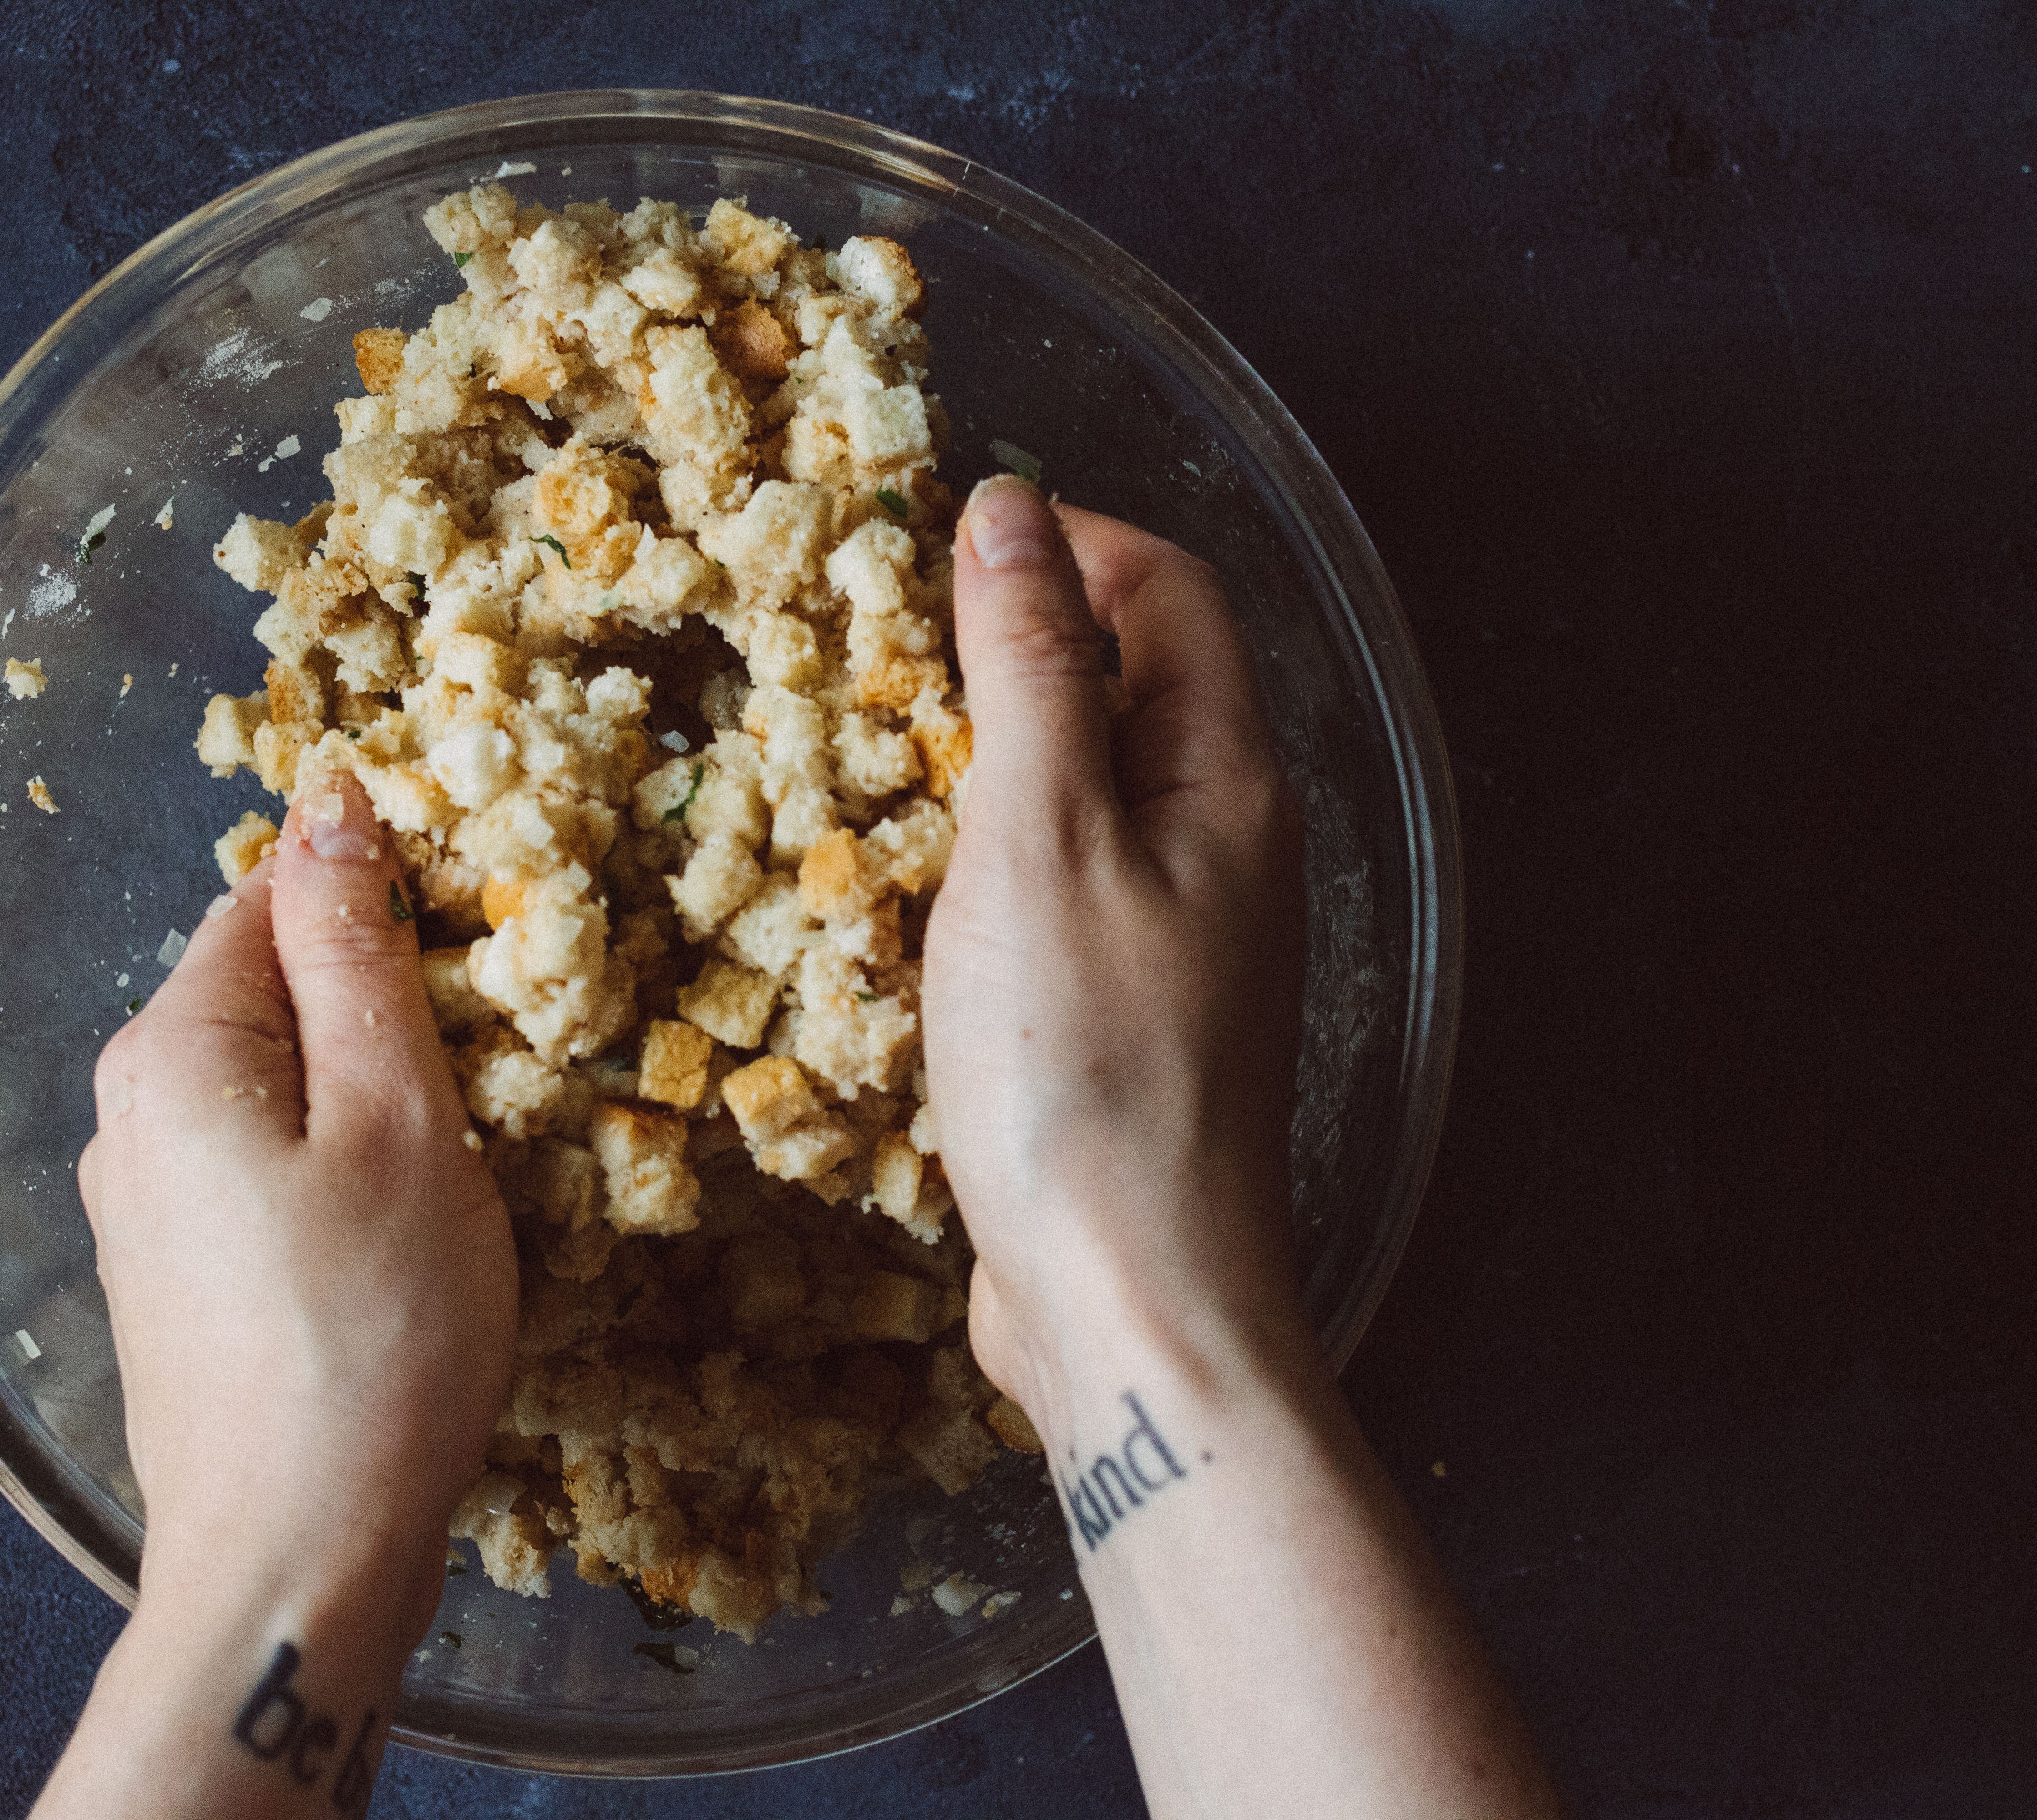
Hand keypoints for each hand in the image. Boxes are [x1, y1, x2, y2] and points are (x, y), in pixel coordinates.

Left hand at [77, 770, 515, 1606]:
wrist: (293, 1559)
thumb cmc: (369, 1335)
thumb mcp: (397, 1116)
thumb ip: (360, 951)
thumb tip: (331, 800)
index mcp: (171, 1051)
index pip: (274, 898)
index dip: (386, 903)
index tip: (486, 953)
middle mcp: (129, 1117)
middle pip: (270, 996)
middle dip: (383, 1008)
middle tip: (494, 1073)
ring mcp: (143, 1209)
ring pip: (277, 1092)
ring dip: (372, 1099)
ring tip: (462, 1165)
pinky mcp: (178, 1284)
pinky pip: (266, 1175)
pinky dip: (341, 1175)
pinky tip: (405, 1239)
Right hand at [923, 477, 1308, 1432]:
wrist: (1129, 1299)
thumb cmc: (1087, 1068)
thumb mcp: (1040, 835)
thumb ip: (1027, 669)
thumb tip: (1010, 512)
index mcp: (1227, 782)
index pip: (1169, 591)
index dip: (1065, 539)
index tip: (936, 538)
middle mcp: (1220, 847)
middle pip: (1129, 685)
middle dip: (1007, 645)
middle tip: (871, 645)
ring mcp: (1174, 937)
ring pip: (1080, 794)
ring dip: (979, 761)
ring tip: (863, 761)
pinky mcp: (1118, 1016)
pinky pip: (1050, 894)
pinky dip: (973, 866)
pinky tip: (896, 897)